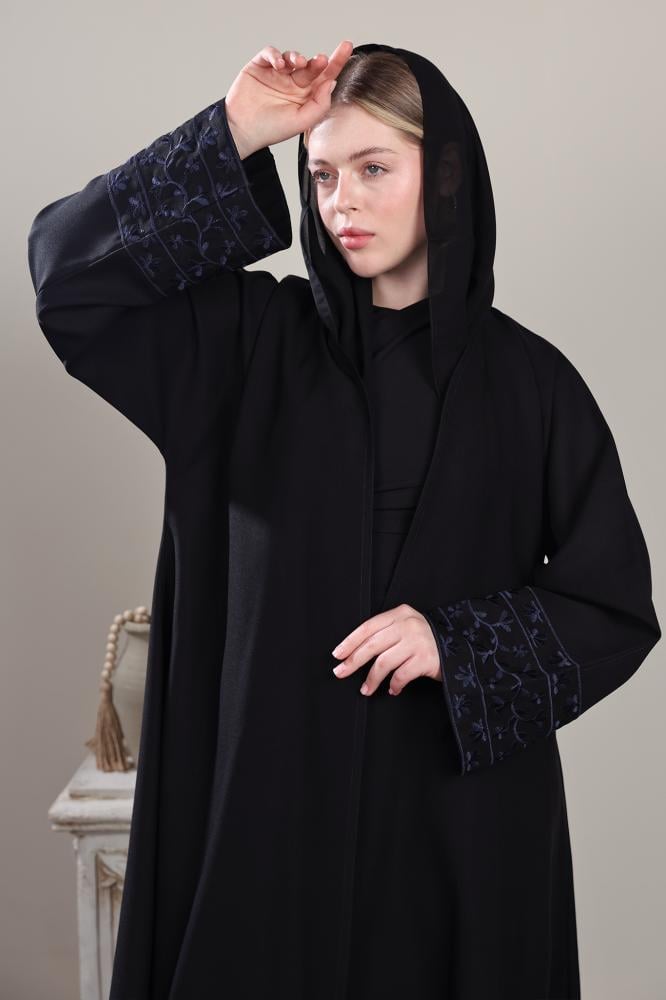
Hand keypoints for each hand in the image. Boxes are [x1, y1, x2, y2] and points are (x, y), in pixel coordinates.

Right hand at [225, 39, 354, 156]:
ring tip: (298, 64)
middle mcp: (293, 84)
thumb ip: (320, 105)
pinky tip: (279, 64)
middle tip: (322, 60)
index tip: (347, 49)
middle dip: (319, 61)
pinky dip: (276, 55)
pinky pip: (270, 53)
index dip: (336, 63)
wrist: (243, 131)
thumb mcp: (301, 122)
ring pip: (292, 57)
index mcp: (305, 96)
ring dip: (297, 57)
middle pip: (311, 65)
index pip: (324, 77)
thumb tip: (331, 83)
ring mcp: (277, 74)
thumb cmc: (271, 130)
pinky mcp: (260, 67)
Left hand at [331, 604, 442, 695]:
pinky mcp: (426, 659)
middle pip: (372, 645)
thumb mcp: (408, 628)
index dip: (350, 641)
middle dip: (353, 661)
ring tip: (366, 690)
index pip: (368, 627)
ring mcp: (418, 642)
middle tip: (340, 672)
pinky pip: (401, 675)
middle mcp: (408, 625)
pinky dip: (393, 685)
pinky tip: (392, 690)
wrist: (462, 649)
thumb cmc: (427, 641)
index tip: (337, 654)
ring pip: (384, 662)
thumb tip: (355, 652)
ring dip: (372, 679)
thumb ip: (387, 633)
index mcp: (400, 614)